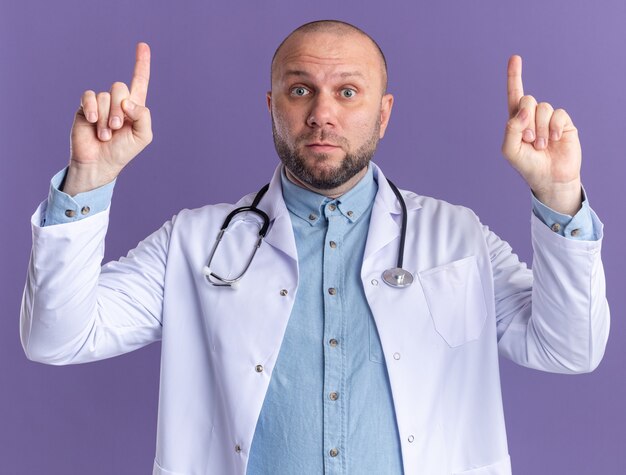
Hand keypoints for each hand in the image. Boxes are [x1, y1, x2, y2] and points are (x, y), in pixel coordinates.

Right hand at [64, 43, 151, 195]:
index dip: (141, 64)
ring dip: (107, 117)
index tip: (143, 45)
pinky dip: (94, 109)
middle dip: (120, 110)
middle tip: (117, 128)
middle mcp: (117, 102)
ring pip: (105, 95)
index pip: (139, 81)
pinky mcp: (85, 107)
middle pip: (120, 87)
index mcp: (134, 107)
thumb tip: (128, 101)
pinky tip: (94, 122)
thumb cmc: (122, 152)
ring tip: (105, 134)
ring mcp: (101, 104)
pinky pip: (89, 96)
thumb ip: (143, 116)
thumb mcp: (143, 136)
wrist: (100, 164)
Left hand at [502, 55, 581, 214]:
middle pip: (527, 100)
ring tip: (540, 146)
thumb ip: (510, 128)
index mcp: (516, 120)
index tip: (515, 58)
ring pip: (542, 108)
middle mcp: (532, 116)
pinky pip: (557, 114)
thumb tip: (524, 109)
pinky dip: (552, 128)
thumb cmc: (527, 165)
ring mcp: (548, 118)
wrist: (550, 178)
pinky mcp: (563, 123)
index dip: (514, 76)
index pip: (514, 95)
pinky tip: (553, 141)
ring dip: (539, 129)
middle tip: (529, 140)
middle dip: (526, 120)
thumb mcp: (510, 150)